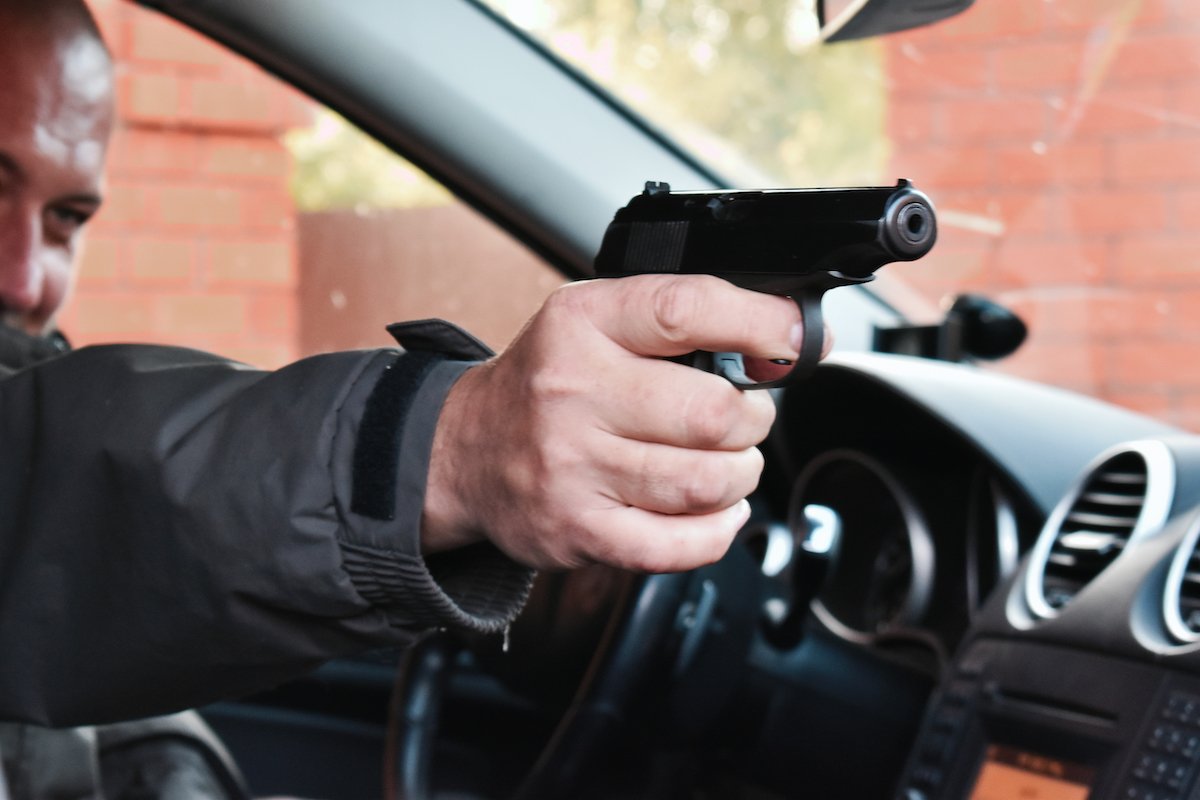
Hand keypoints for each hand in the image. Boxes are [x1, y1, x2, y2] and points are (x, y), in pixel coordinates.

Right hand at [421, 274, 810, 571]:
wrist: (466, 452)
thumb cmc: (548, 383)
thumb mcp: (593, 321)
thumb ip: (675, 319)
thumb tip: (782, 338)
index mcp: (581, 322)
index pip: (688, 310)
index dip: (762, 326)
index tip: (797, 341)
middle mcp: (572, 392)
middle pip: (712, 413)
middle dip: (753, 419)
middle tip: (744, 418)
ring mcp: (573, 467)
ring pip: (708, 482)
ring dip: (740, 474)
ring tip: (726, 462)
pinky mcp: (579, 530)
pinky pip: (682, 544)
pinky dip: (719, 528)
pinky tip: (713, 509)